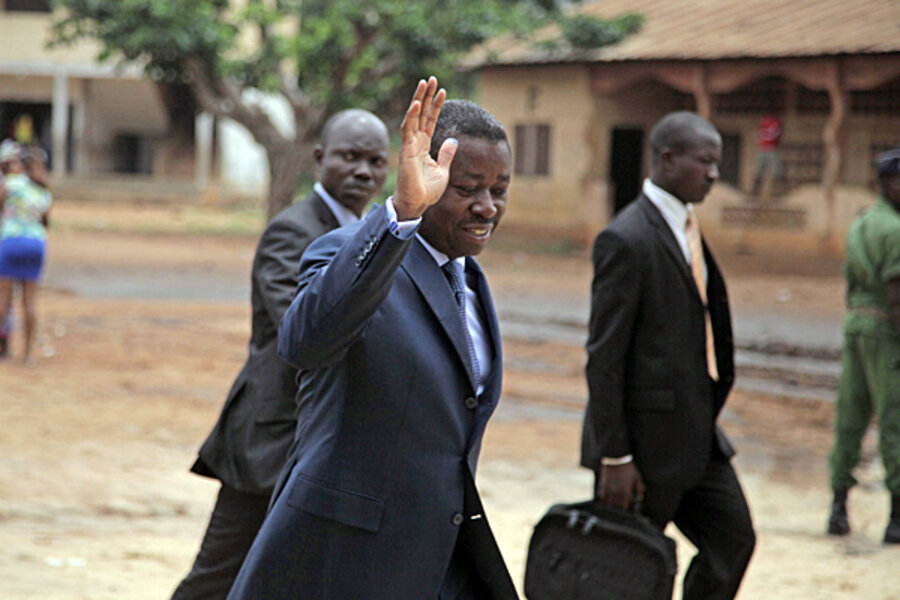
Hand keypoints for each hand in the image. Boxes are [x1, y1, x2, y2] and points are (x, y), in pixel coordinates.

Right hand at [393, 76, 457, 220]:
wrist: (417, 203)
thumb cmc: (427, 191)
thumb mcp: (443, 170)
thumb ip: (446, 154)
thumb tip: (453, 140)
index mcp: (424, 145)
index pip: (430, 120)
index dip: (436, 105)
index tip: (442, 90)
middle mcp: (415, 142)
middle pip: (421, 113)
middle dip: (426, 96)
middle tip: (431, 78)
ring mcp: (410, 144)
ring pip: (413, 116)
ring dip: (418, 99)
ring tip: (424, 82)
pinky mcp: (406, 150)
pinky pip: (408, 129)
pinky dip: (411, 116)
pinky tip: (416, 103)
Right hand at [595, 462, 644, 509]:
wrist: (615, 457)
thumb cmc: (627, 467)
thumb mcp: (637, 476)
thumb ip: (639, 488)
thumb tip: (639, 498)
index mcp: (626, 490)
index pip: (624, 505)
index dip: (624, 507)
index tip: (625, 507)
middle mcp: (617, 491)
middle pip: (616, 505)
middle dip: (618, 506)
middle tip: (618, 505)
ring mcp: (609, 488)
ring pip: (608, 502)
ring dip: (610, 504)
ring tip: (612, 503)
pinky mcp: (603, 484)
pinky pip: (602, 496)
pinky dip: (604, 499)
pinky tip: (606, 498)